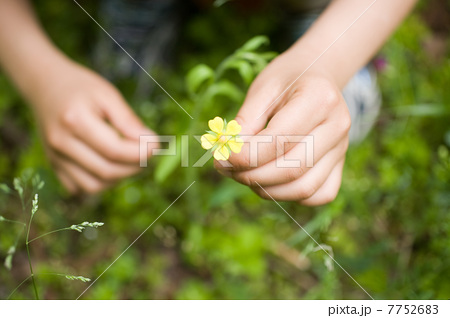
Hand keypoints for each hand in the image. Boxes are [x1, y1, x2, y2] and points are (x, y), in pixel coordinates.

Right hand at [30, 62, 157, 193]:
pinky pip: (80, 188)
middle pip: (106, 171)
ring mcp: (55, 157)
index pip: (114, 150)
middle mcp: (61, 143)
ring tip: (130, 159)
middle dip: (135, 166)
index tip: (156, 145)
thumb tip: (151, 144)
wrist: (45, 85)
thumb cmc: (81, 87)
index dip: (140, 153)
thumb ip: (128, 121)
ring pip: (94, 186)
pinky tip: (111, 164)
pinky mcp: (54, 165)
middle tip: (148, 153)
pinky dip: (101, 182)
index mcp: (74, 120)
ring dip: (119, 178)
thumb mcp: (108, 94)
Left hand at [215, 51, 350, 205]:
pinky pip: (317, 195)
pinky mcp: (340, 165)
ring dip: (266, 190)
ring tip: (243, 174)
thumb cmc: (286, 80)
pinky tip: (269, 181)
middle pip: (292, 169)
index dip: (246, 156)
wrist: (317, 75)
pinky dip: (290, 196)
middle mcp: (338, 126)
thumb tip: (229, 156)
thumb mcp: (262, 89)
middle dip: (251, 175)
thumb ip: (246, 122)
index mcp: (320, 99)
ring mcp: (342, 148)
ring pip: (304, 189)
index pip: (279, 140)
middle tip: (225, 168)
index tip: (221, 157)